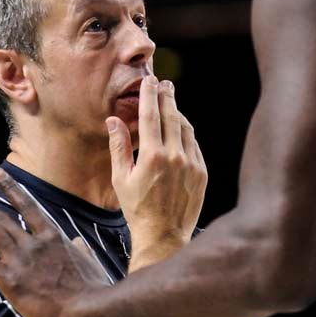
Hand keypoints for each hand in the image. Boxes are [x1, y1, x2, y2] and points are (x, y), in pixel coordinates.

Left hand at [0, 168, 111, 316]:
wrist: (86, 309)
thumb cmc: (92, 288)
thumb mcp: (90, 261)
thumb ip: (80, 248)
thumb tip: (78, 242)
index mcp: (52, 235)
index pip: (27, 204)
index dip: (10, 187)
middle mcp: (34, 242)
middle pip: (0, 216)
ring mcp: (22, 259)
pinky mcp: (11, 279)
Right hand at [107, 77, 206, 261]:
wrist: (163, 236)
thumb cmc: (137, 209)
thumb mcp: (121, 179)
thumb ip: (119, 146)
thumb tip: (114, 120)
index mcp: (153, 156)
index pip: (151, 116)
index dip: (150, 95)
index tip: (149, 80)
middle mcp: (175, 157)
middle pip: (171, 116)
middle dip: (167, 97)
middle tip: (164, 83)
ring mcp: (191, 164)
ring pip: (186, 128)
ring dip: (178, 112)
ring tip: (171, 102)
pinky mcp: (201, 172)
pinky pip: (194, 145)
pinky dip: (186, 132)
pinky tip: (180, 127)